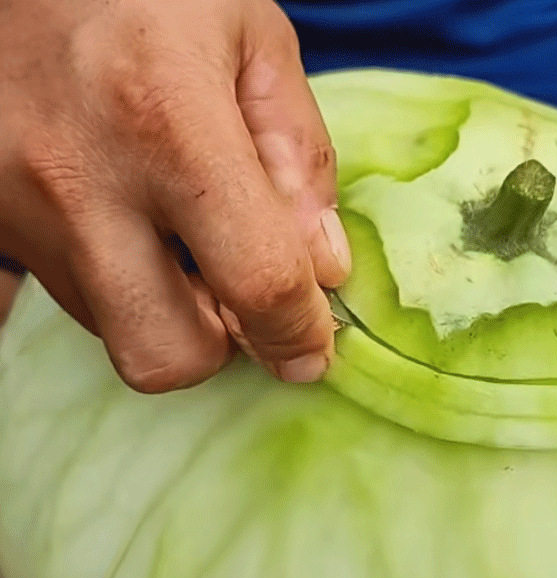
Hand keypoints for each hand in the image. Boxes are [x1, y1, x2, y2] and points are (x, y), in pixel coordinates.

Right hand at [0, 0, 349, 391]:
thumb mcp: (253, 41)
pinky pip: (74, 297)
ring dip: (168, 311)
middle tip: (237, 296)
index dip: (300, 332)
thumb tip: (322, 270)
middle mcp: (80, 178)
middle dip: (218, 346)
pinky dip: (119, 285)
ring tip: (178, 236)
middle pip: (165, 353)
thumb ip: (300, 160)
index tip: (312, 347)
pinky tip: (129, 227)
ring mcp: (18, 207)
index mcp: (168, 118)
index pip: (257, 279)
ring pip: (116, 332)